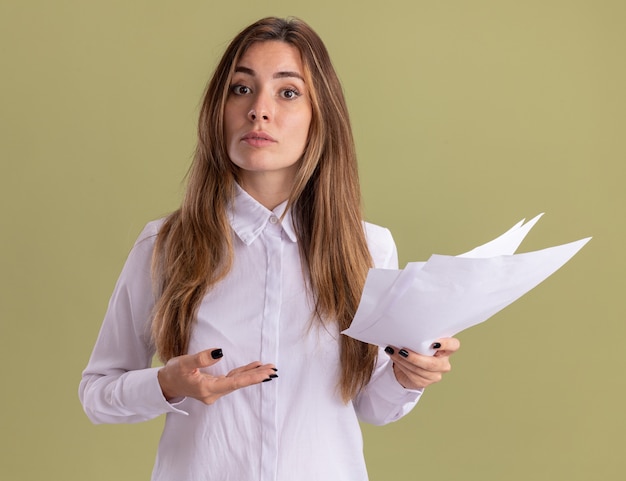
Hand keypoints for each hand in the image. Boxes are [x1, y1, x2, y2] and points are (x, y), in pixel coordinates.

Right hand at [157, 348, 276, 404]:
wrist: (165, 383)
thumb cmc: (173, 373)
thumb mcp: (184, 363)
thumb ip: (201, 358)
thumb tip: (220, 352)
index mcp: (207, 389)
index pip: (234, 382)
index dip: (250, 377)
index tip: (265, 374)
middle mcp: (213, 392)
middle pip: (238, 383)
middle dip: (256, 376)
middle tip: (273, 370)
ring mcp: (214, 390)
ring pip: (237, 381)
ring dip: (252, 374)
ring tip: (268, 368)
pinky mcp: (214, 385)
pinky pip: (232, 379)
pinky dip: (243, 373)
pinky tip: (253, 368)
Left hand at [385, 338, 459, 389]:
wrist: (408, 365)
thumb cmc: (416, 348)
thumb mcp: (420, 341)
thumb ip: (420, 337)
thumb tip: (406, 329)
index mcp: (446, 350)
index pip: (453, 346)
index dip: (446, 345)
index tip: (434, 343)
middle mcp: (443, 363)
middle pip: (432, 363)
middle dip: (415, 357)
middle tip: (402, 350)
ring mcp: (435, 374)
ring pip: (419, 369)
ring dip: (403, 360)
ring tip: (392, 350)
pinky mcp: (424, 382)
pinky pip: (411, 374)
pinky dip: (400, 364)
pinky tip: (394, 357)